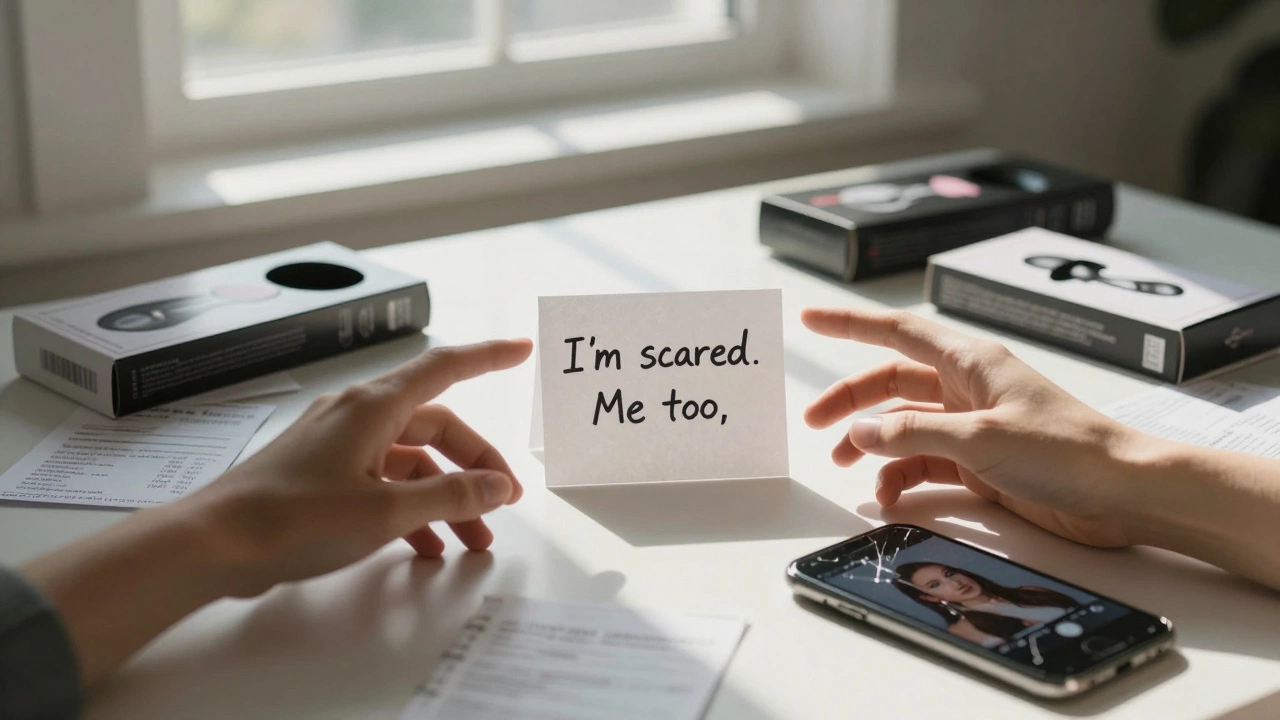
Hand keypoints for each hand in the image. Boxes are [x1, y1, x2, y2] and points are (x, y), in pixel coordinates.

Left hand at [178, 338, 532, 596]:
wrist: (214, 544)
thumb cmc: (291, 517)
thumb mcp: (386, 511)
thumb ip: (449, 496)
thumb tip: (496, 487)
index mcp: (374, 407)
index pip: (446, 368)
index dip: (488, 357)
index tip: (521, 350)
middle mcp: (357, 416)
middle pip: (436, 426)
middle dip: (475, 464)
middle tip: (503, 501)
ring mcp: (337, 446)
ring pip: (411, 461)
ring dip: (445, 495)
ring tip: (470, 539)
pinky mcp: (322, 476)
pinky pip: (382, 482)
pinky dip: (410, 508)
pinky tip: (425, 545)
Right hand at [801, 307, 1152, 547]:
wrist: (1123, 493)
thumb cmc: (1067, 451)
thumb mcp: (979, 438)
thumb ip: (912, 434)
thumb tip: (861, 431)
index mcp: (969, 361)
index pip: (895, 331)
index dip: (849, 323)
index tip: (810, 317)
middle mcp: (967, 388)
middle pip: (890, 383)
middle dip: (850, 400)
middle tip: (813, 421)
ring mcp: (972, 426)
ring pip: (903, 427)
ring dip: (872, 444)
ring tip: (847, 464)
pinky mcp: (981, 463)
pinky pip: (924, 463)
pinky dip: (901, 477)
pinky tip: (890, 495)